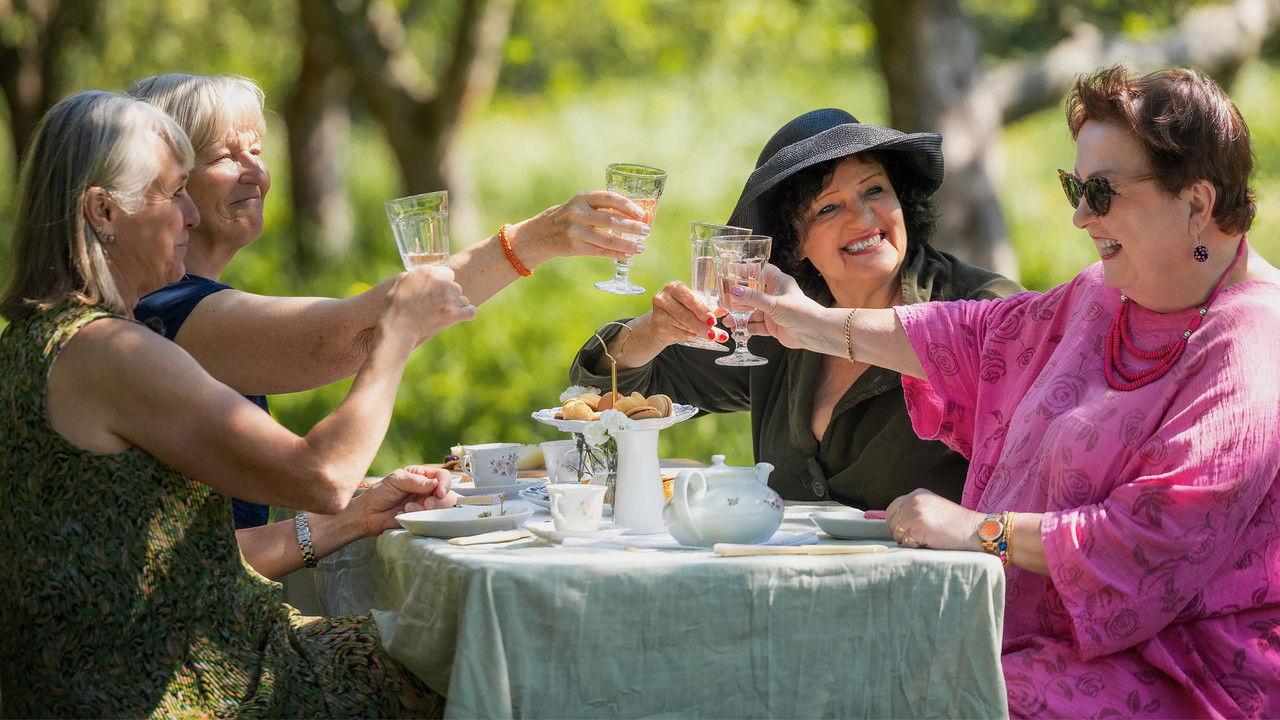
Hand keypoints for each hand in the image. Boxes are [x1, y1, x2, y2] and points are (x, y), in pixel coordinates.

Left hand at [347, 465, 457, 537]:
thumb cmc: (380, 493)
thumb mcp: (396, 480)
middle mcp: (427, 490)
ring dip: (429, 509)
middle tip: (427, 503)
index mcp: (422, 476)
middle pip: (448, 493)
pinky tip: (407, 514)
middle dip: (440, 500)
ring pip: (442, 508)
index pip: (442, 476)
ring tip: (410, 508)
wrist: (368, 514)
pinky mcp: (422, 518)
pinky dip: (421, 517)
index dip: (445, 483)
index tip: (439, 492)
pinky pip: (431, 519)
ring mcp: (425, 505)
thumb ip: (415, 481)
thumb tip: (434, 484)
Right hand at [383, 265, 476, 342]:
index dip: (442, 282)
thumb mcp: (401, 281)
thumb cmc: (394, 304)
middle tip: (437, 304)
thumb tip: (424, 274)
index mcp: (430, 272)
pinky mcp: (453, 315)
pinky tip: (462, 315)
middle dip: (448, 295)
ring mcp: (449, 299)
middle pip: (456, 287)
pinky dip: (468, 313)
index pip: (448, 273)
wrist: (397, 326)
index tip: (436, 290)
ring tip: (444, 312)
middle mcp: (442, 283)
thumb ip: (417, 274)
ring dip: (456, 305)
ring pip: (463, 299)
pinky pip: (471, 311)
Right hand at [506, 190, 651, 264]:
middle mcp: (578, 213)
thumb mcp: (579, 205)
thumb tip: (633, 216)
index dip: (627, 205)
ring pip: (608, 239)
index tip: (641, 213)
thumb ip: (601, 207)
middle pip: (611, 221)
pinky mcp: (575, 247)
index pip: (609, 198)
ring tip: (640, 247)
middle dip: (632, 227)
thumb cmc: (566, 217)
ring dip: (627, 244)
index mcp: (582, 198)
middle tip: (647, 231)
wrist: (540, 234)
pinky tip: (628, 255)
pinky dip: (616, 254)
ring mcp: (576, 231)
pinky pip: (600, 251)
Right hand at [639, 281, 729, 347]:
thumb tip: (723, 311)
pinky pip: (679, 334)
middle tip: (714, 333)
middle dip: (702, 325)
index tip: (712, 320)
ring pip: (684, 326)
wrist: (659, 324)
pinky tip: (691, 334)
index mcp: (675, 287)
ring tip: (708, 334)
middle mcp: (663, 298)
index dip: (702, 310)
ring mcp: (658, 313)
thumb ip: (708, 307)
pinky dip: (689, 336)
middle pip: (686, 315)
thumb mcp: (693, 305)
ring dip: (698, 332)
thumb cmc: (680, 311)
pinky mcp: (658, 327)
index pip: (690, 298)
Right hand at [723, 264, 827, 350]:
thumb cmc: (800, 312)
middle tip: (721, 301)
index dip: (743, 272)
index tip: (727, 274)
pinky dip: (746, 327)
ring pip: (751, 311)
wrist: (815, 333)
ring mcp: (772, 310)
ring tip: (725, 320)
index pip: (758, 272)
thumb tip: (733, 290)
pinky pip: (756, 325)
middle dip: (736, 299)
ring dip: (738, 315)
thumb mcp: (773, 303)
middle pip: (751, 294)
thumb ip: (752, 298)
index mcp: (777, 282)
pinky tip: (736, 329)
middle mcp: (774, 294)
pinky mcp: (772, 325)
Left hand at [883, 488, 984, 550]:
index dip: (895, 522)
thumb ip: (915, 510)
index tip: (903, 531)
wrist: (973, 529)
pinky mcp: (918, 526)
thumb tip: (896, 522)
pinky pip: (905, 541)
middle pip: (891, 520)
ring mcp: (915, 512)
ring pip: (897, 532)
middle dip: (898, 532)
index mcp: (917, 494)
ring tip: (924, 540)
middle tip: (913, 538)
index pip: (892, 508)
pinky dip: (914, 546)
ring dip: (907, 540)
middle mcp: (914, 500)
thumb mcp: (933, 507)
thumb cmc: (956, 524)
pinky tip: (928, 543)